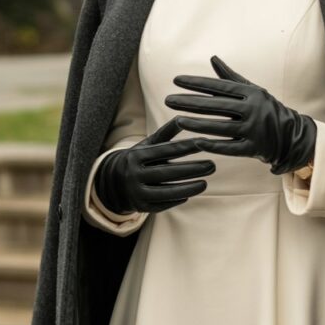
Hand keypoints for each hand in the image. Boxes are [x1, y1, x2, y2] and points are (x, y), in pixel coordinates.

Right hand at [93, 117, 215, 214]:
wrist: (112, 182)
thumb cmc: (138, 159)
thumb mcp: (148, 145)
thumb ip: (166, 133)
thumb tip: (183, 117)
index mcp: (136, 155)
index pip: (165, 150)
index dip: (186, 147)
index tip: (204, 143)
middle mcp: (134, 174)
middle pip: (168, 172)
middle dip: (192, 169)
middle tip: (212, 165)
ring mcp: (137, 192)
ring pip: (167, 192)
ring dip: (189, 188)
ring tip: (205, 183)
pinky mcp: (141, 207)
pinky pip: (163, 205)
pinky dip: (177, 200)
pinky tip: (190, 194)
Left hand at [164, 54, 316, 174]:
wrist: (292, 135)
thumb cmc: (266, 108)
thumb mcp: (252, 90)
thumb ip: (231, 77)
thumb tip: (213, 58)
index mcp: (252, 93)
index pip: (220, 87)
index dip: (197, 83)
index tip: (176, 80)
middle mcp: (254, 110)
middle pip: (217, 106)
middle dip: (191, 103)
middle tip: (168, 100)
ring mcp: (254, 130)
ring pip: (221, 127)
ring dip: (198, 124)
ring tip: (177, 120)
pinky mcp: (254, 148)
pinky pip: (230, 148)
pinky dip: (214, 145)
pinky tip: (196, 142)